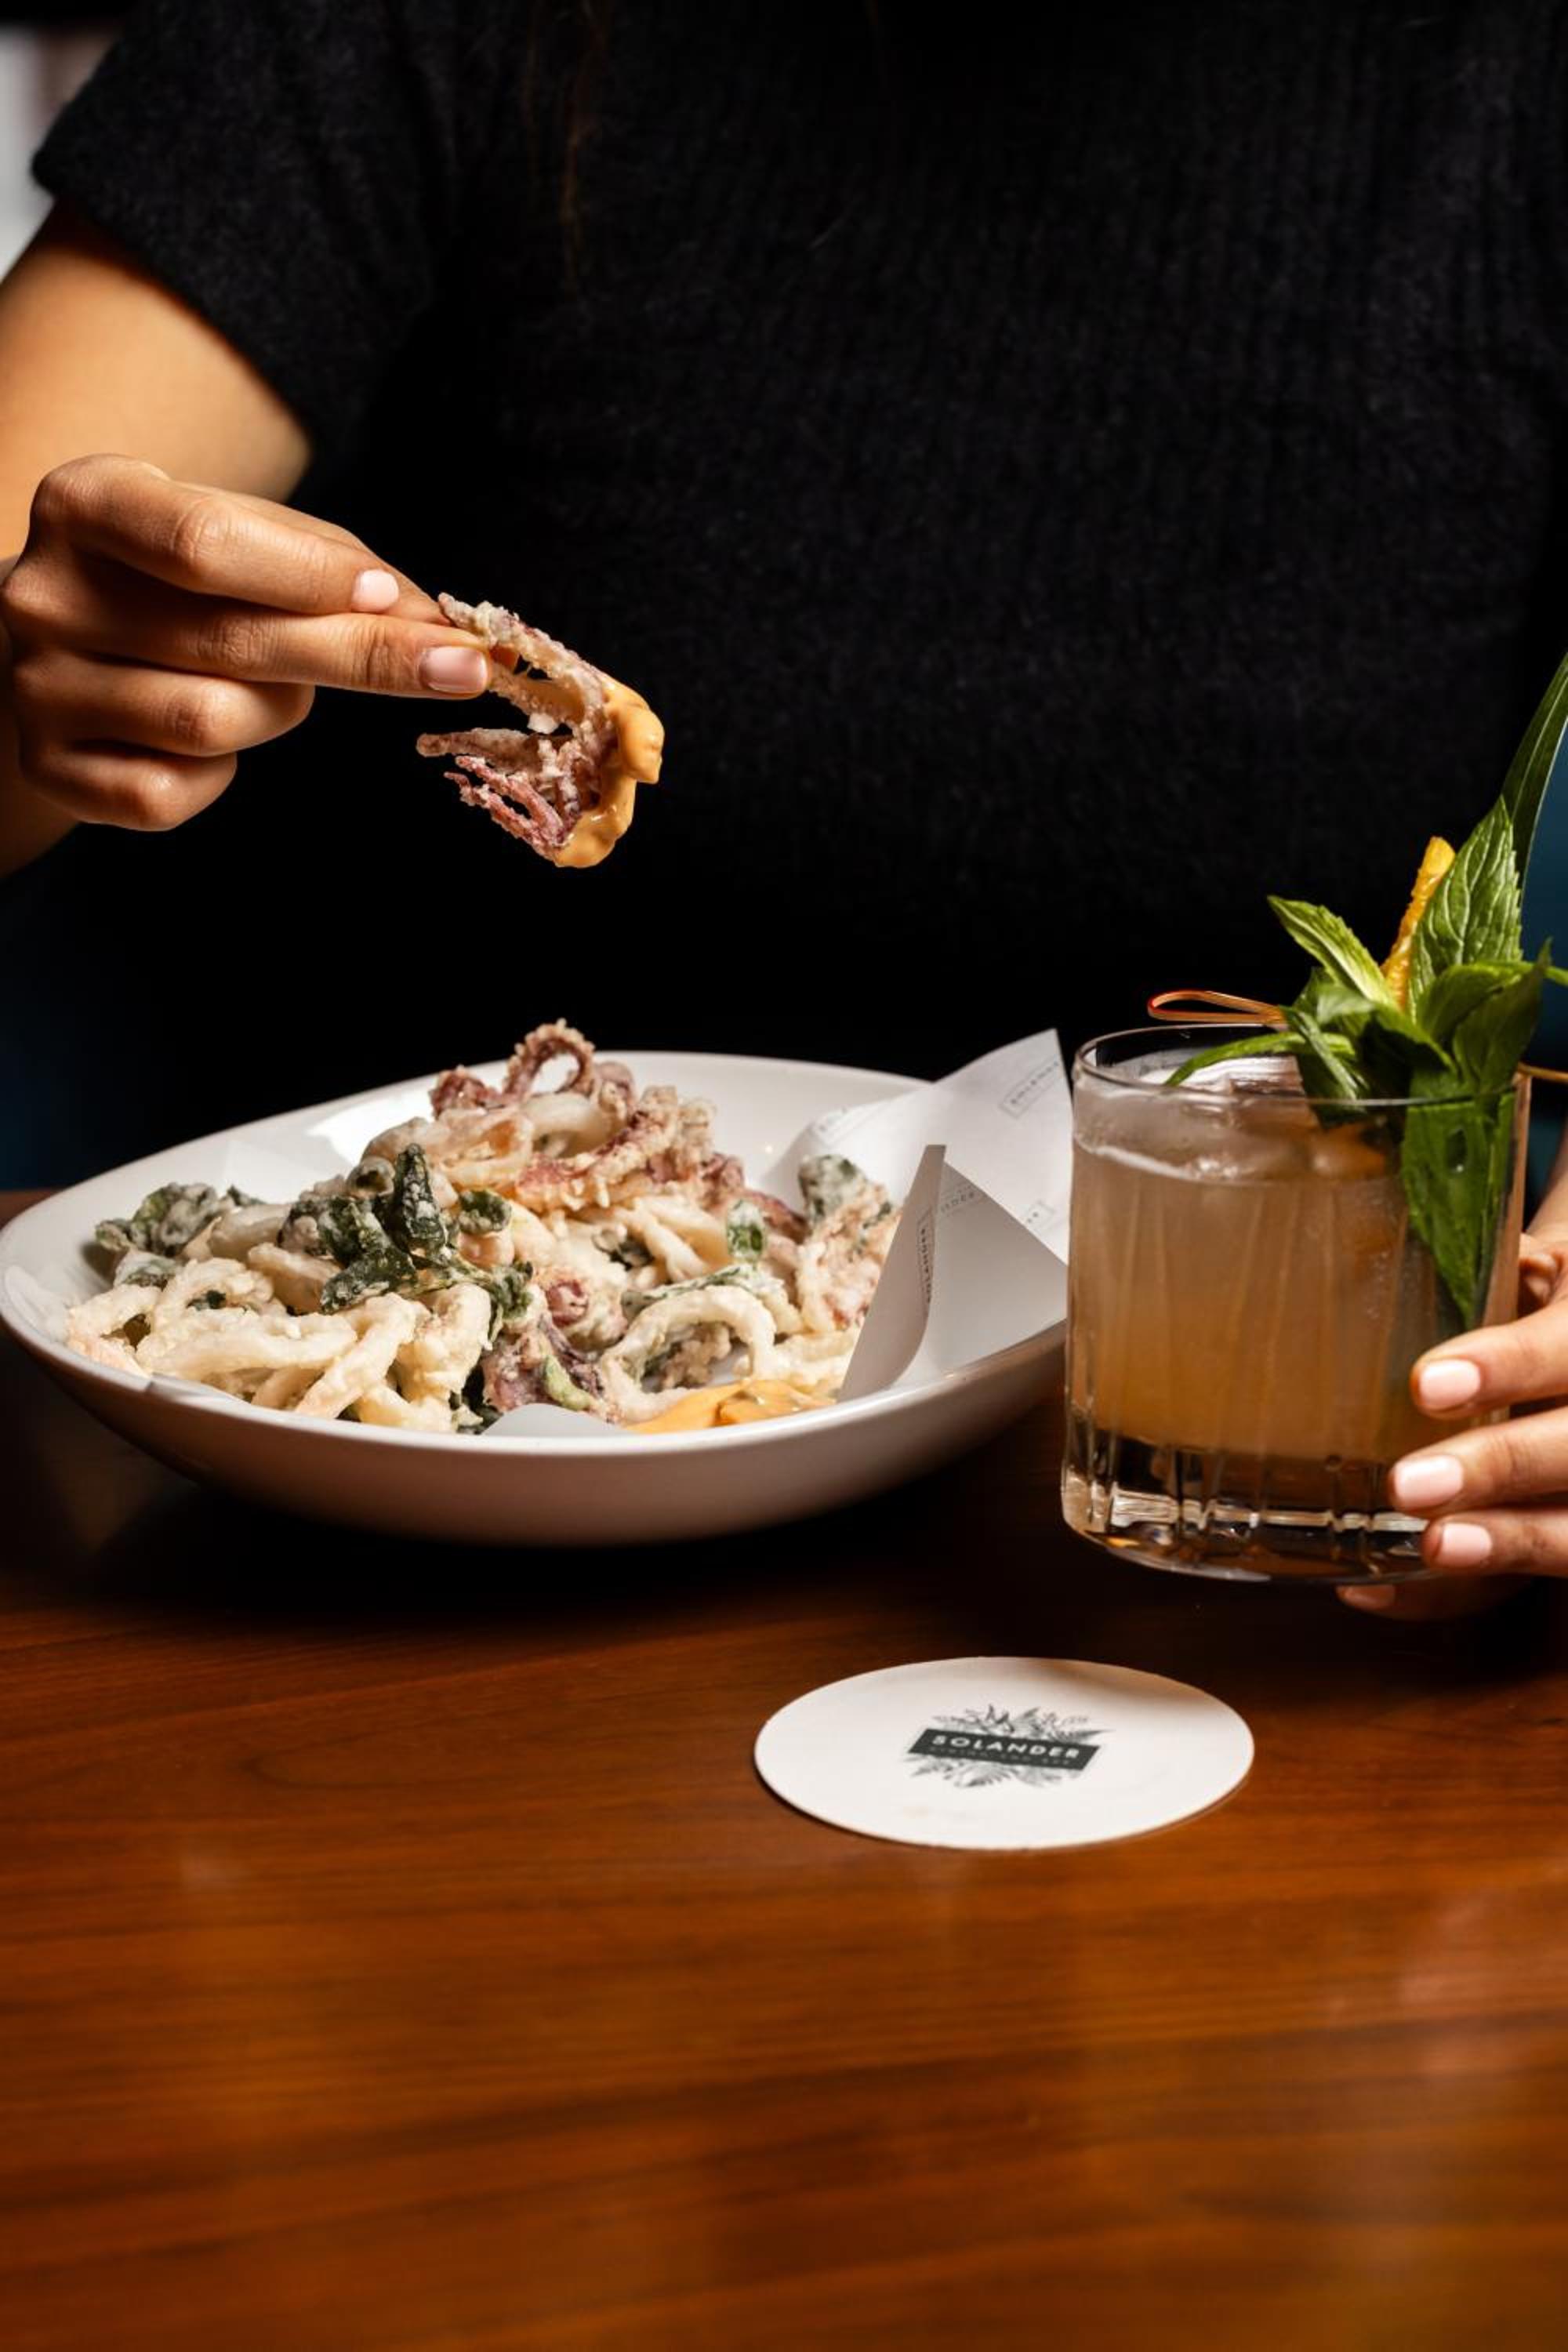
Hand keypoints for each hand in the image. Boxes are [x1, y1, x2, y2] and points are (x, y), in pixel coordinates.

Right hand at [0, 454, 490, 830]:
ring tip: (275, 686)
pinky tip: (208, 739)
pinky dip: (216, 775)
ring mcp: (38, 688)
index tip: (400, 601)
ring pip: (211, 722)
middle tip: (459, 666)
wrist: (58, 638)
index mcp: (85, 503)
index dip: (314, 578)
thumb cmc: (172, 576)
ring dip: (279, 711)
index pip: (207, 542)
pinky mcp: (47, 769)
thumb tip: (427, 620)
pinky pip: (170, 793)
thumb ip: (328, 562)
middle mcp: (45, 593)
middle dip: (362, 656)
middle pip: (232, 641)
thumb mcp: (237, 533)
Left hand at [1339, 1216, 1567, 1619]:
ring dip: (1505, 1542)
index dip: (1507, 1366)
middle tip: (1406, 1484)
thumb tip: (1372, 1241)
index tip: (1426, 1384)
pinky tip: (1380, 1587)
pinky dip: (1455, 1594)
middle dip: (1499, 1468)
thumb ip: (1483, 1271)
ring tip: (1431, 1548)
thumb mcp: (1532, 1271)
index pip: (1566, 1349)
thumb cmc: (1539, 1306)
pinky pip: (1537, 1577)